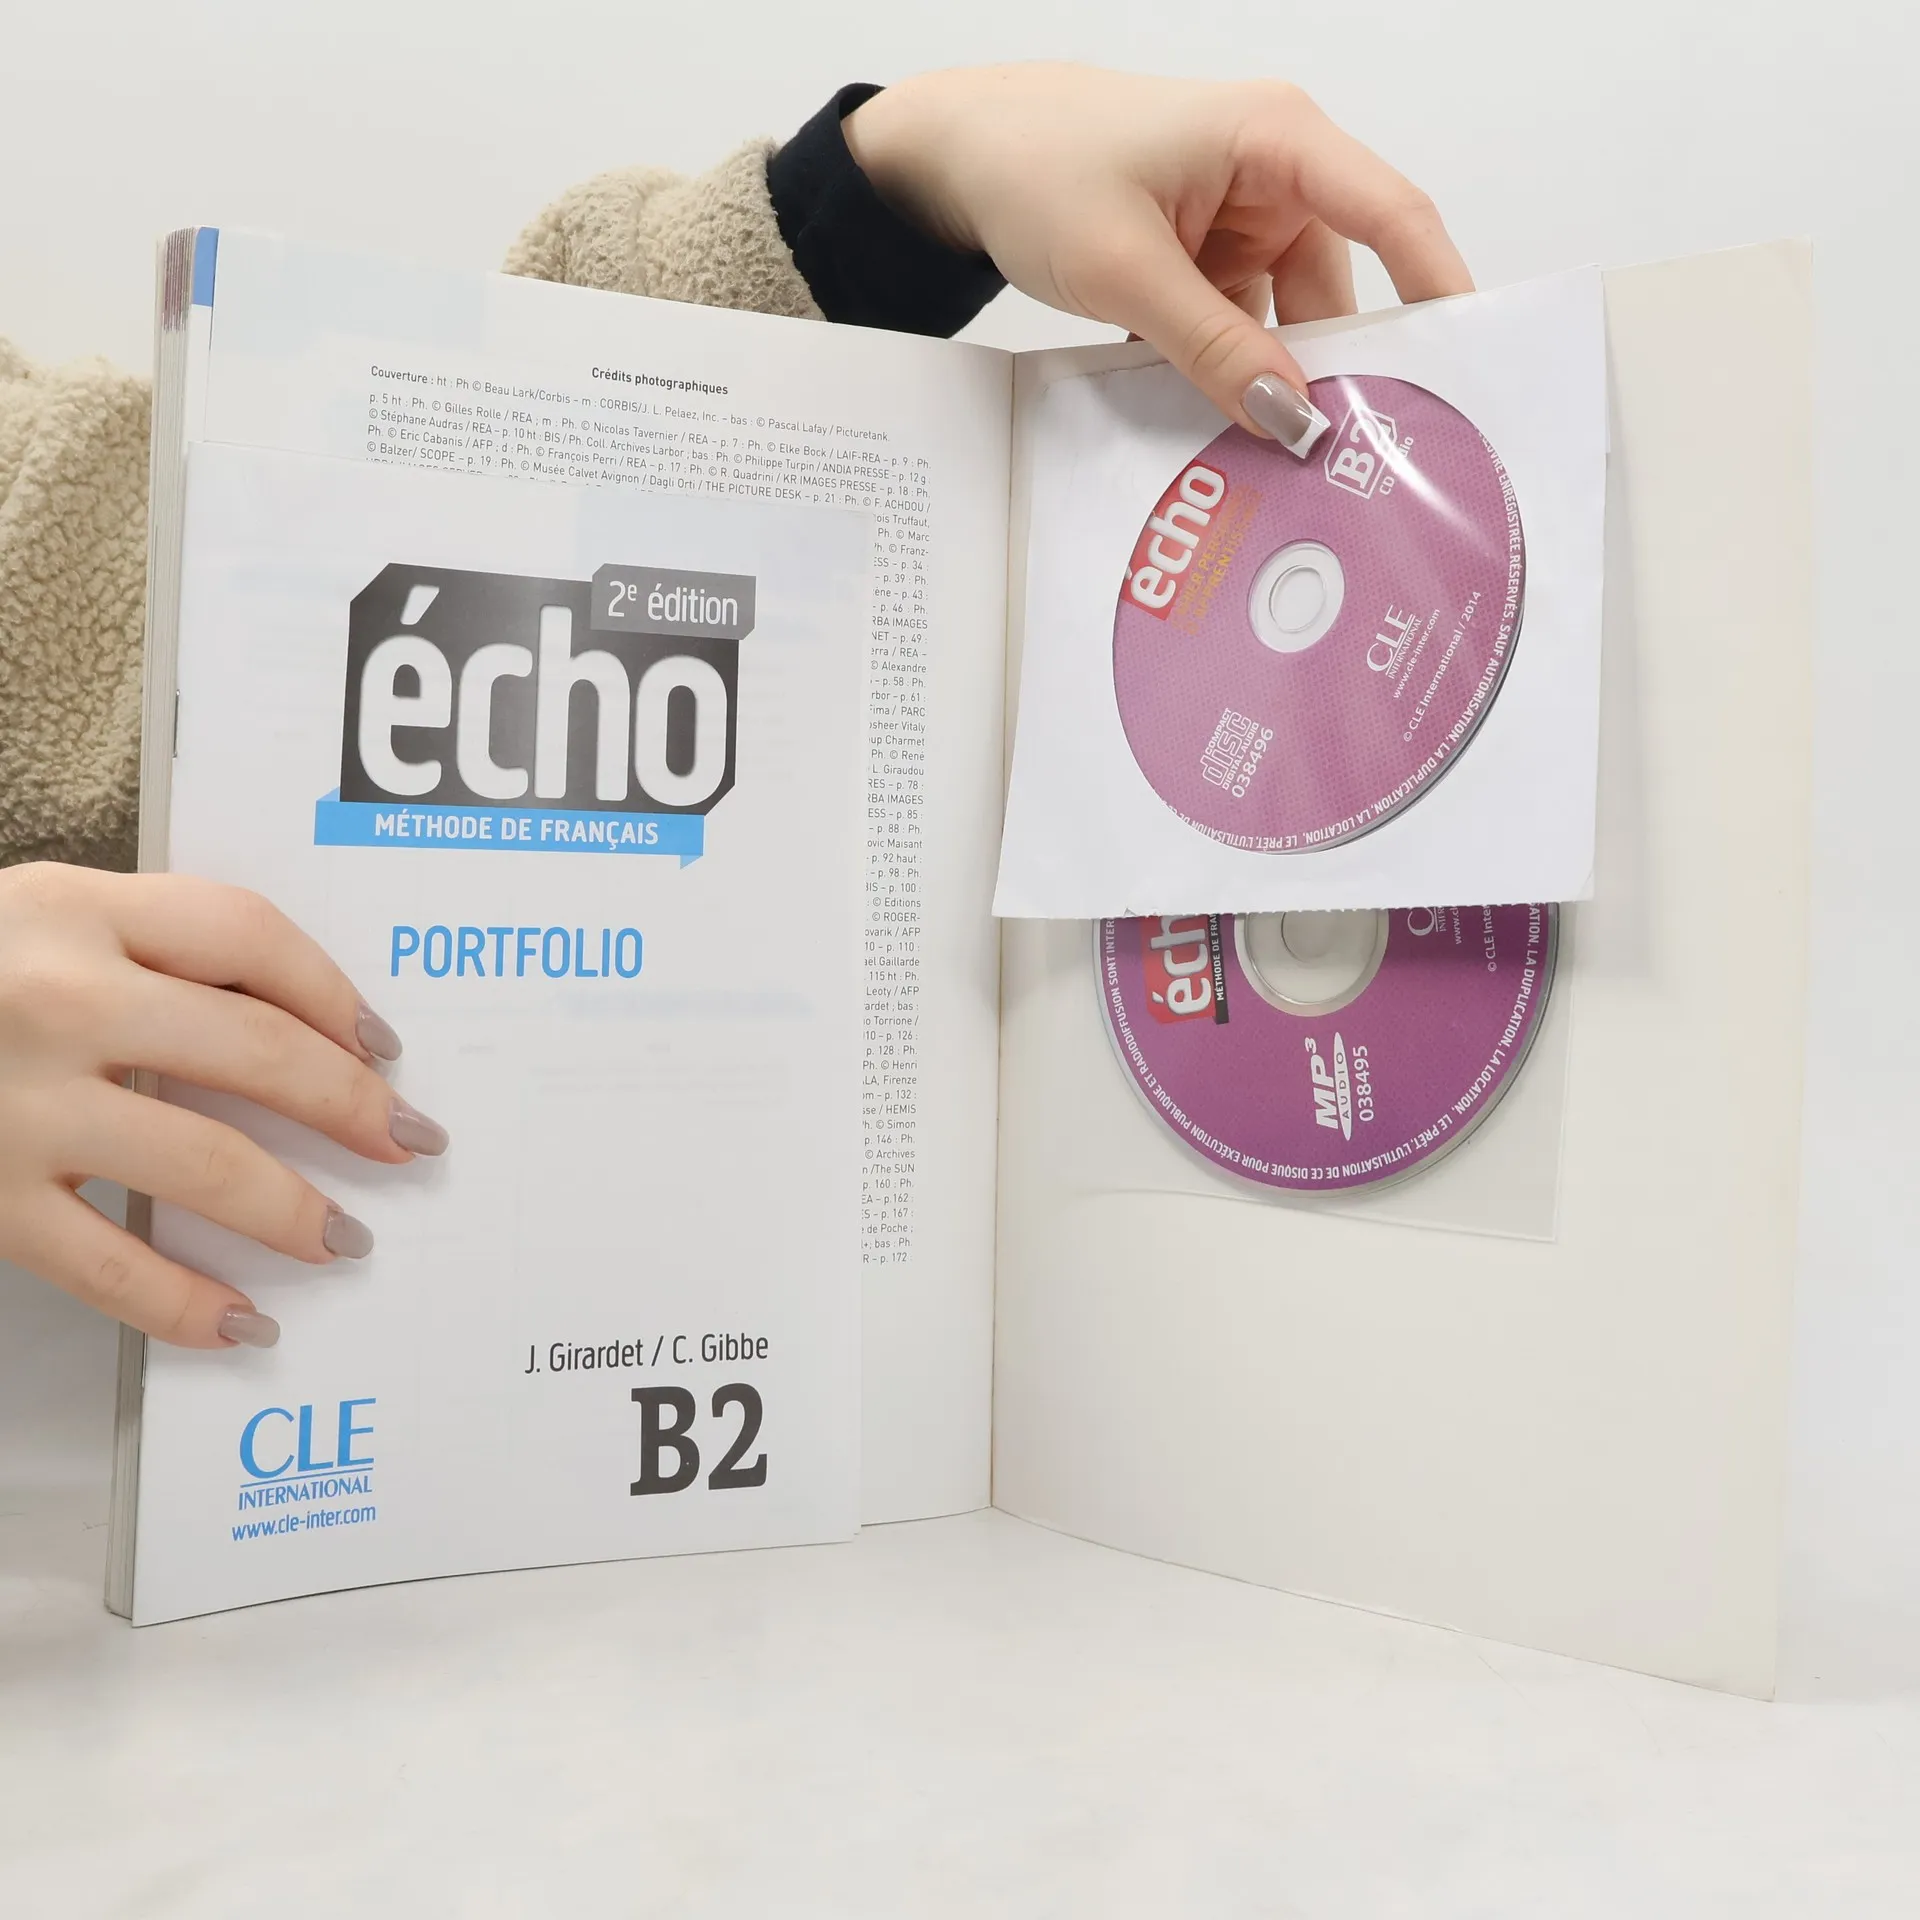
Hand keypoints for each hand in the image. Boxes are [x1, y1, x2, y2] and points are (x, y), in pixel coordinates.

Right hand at [0, 863, 446, 1349]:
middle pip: (254, 1048)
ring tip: (345, 1237)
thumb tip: (306, 1027)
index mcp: (75, 908)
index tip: (385, 1048)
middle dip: (352, 1106)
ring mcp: (14, 1103)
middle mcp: (56, 997)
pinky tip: (244, 1325)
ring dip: (294, 1210)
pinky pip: (107, 1264)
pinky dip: (186, 1305)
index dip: (335, 995)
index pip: (250, 936)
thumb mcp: (41, 919)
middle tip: (409, 1144)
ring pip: (202, 1162)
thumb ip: (151, 948)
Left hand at [844, 64, 1471, 454]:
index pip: (1392, 215)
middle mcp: (1273, 176)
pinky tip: (1223, 431)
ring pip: (1286, 323)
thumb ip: (1213, 347)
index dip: (1441, 290)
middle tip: (1353, 459)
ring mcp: (1240, 222)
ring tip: (1276, 462)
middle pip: (1342, 287)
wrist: (959, 157)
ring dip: (1272, 385)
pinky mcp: (1206, 261)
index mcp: (1275, 140)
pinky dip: (1229, 376)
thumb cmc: (1035, 163)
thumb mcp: (1126, 268)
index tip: (1468, 364)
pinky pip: (1241, 330)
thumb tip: (1288, 416)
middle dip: (1342, 371)